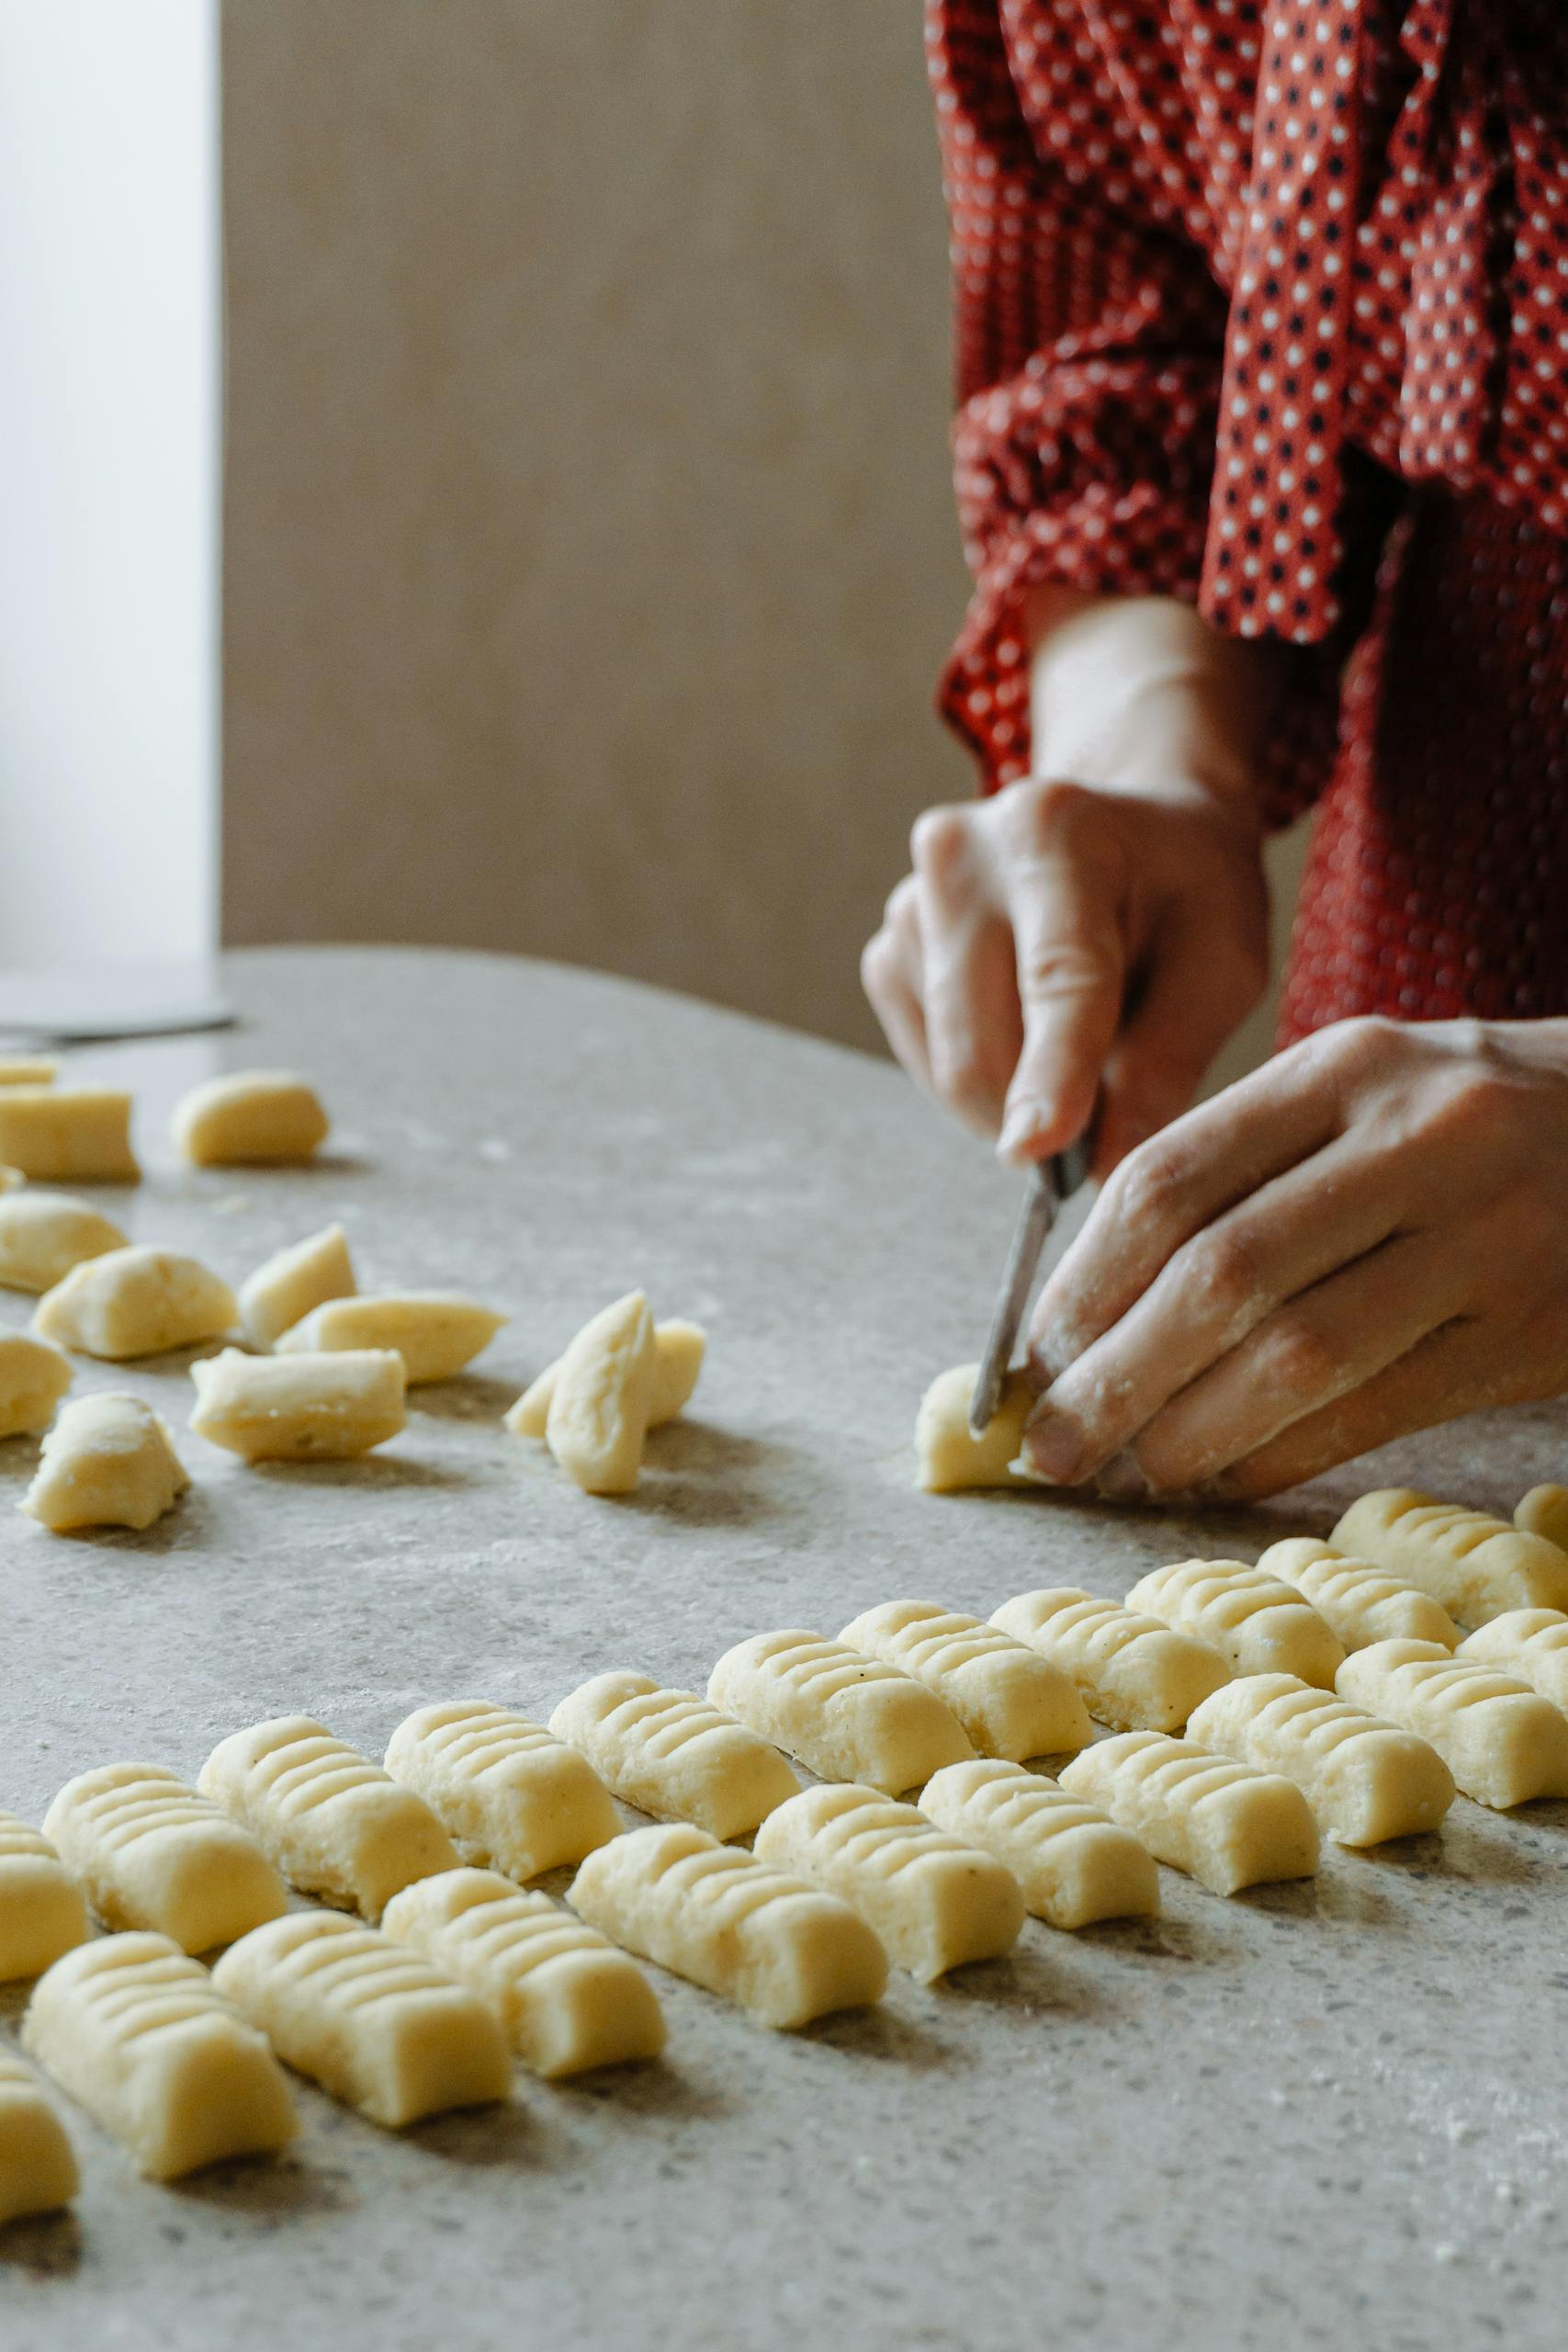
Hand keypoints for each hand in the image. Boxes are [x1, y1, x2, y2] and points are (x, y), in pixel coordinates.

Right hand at [862, 779, 1268, 1172]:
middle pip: (982, 1041)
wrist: (1127, 829)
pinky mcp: (888, 950)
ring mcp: (910, 903)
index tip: (1037, 1150)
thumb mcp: (1221, 965)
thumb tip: (1105, 1167)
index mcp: (1059, 832)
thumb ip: (1168, 1061)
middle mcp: (962, 854)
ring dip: (1013, 1100)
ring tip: (1078, 1052)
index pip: (1056, 976)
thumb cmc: (1186, 893)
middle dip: (1042, 1113)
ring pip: (949, 1065)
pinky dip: (981, 1081)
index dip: (1049, 1073)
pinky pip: (925, 1060)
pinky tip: (1028, 1036)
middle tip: (1109, 1125)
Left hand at [1019, 1016, 1567, 1500]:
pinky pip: (1377, 1411)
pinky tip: (1226, 1478)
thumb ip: (1238, 1171)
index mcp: (1342, 1068)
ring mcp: (1483, 1235)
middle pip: (1222, 1273)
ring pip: (1300, 1354)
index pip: (1171, 1177)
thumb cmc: (1464, 1127)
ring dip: (1193, 1431)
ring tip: (1130, 1472)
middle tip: (1053, 1443)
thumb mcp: (1359, 1097)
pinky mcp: (1527, 1328)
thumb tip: (1090, 1310)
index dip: (1082, 1281)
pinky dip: (1284, 1455)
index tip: (1033, 1354)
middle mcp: (1415, 1138)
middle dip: (1115, 1375)